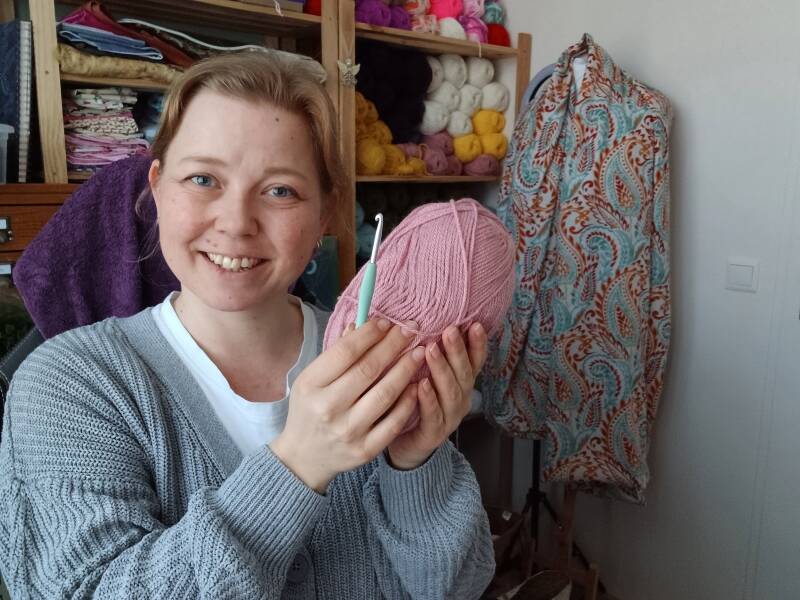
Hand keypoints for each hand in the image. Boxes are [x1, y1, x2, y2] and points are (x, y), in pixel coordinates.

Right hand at [270, 319, 423, 492]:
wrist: (303, 457)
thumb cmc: (310, 409)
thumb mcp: (312, 379)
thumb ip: (336, 354)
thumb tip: (362, 323)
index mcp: (311, 385)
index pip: (345, 352)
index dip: (369, 334)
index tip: (386, 322)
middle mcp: (328, 407)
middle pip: (368, 369)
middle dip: (393, 345)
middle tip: (411, 329)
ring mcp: (348, 431)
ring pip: (385, 393)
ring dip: (406, 369)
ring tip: (419, 353)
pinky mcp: (365, 450)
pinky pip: (394, 421)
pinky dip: (408, 401)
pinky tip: (416, 385)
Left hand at [387, 323, 487, 470]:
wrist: (406, 446)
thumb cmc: (414, 403)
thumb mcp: (425, 375)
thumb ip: (429, 354)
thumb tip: (418, 322)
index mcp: (461, 384)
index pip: (475, 361)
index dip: (477, 344)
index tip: (476, 324)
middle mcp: (460, 399)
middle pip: (463, 373)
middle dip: (457, 350)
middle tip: (449, 330)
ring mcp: (449, 418)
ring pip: (450, 392)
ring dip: (442, 369)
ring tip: (431, 349)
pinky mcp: (433, 434)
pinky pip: (433, 415)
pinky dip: (428, 399)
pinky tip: (421, 385)